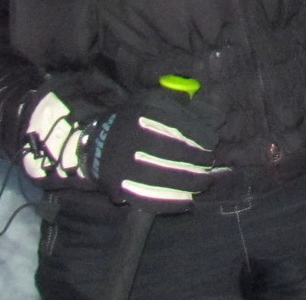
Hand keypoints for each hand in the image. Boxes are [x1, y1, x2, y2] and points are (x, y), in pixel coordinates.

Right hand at [22, 78, 217, 211]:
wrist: (92, 145)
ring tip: (205, 183)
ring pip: (164, 176)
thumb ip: (178, 104)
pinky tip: (187, 202)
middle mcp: (131, 136)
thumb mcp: (150, 102)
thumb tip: (212, 115)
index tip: (212, 143)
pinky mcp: (117, 186)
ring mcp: (123, 163)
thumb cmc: (132, 122)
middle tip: (210, 164)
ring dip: (190, 182)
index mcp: (142, 112)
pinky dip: (171, 202)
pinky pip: (148, 198)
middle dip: (198, 160)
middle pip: (174, 151)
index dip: (201, 136)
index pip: (180, 124)